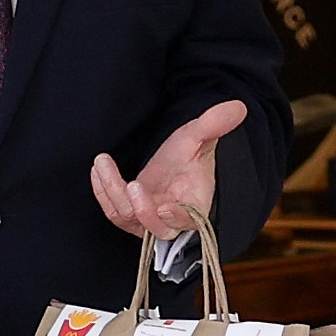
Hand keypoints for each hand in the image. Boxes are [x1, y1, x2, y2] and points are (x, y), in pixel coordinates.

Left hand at [91, 100, 247, 238]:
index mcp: (196, 205)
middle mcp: (171, 219)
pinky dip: (102, 193)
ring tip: (102, 162)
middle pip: (155, 228)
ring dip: (112, 192)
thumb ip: (214, 125)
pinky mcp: (130, 215)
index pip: (188, 220)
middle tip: (132, 184)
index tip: (164, 207)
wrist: (175, 165)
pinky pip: (113, 211)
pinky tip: (98, 169)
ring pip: (127, 218)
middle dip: (142, 210)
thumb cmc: (190, 156)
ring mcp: (148, 220)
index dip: (176, 217)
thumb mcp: (200, 137)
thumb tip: (237, 107)